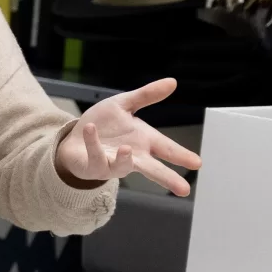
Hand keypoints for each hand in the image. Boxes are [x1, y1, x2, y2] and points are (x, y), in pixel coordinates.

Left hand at [54, 78, 201, 195]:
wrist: (74, 138)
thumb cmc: (102, 126)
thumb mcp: (124, 104)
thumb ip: (146, 95)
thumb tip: (172, 82)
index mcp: (143, 141)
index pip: (167, 149)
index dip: (182, 156)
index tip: (197, 163)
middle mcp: (132, 156)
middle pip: (153, 169)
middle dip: (168, 177)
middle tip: (184, 189)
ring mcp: (113, 164)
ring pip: (122, 167)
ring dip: (124, 158)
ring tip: (126, 149)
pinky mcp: (94, 166)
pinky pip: (95, 156)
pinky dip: (93, 143)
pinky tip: (90, 129)